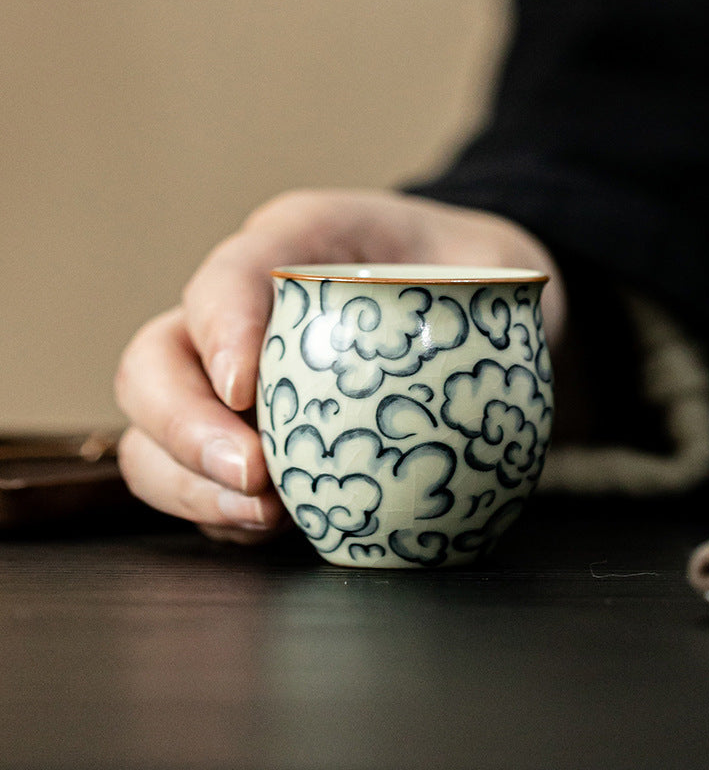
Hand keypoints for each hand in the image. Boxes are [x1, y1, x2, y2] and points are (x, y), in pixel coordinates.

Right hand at [114, 188, 565, 542]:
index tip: (246, 388)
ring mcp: (232, 385)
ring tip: (263, 517)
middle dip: (184, 428)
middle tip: (254, 477)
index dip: (220, 330)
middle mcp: (239, 317)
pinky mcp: (246, 440)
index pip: (226, 278)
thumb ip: (479, 290)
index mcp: (288, 249)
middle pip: (152, 366)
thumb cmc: (470, 279)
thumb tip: (454, 370)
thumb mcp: (489, 257)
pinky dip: (216, 514)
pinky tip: (271, 527)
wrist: (464, 306)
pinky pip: (196, 484)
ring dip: (190, 486)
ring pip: (152, 435)